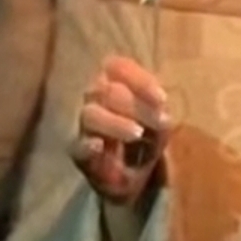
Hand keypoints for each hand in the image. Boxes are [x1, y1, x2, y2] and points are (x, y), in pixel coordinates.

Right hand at [72, 55, 171, 205]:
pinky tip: (100, 146)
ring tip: (138, 133)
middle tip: (162, 122)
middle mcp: (94, 99)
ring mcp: (85, 126)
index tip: (163, 99)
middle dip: (135, 105)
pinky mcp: (79, 153)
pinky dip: (88, 145)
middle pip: (106, 90)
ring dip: (117, 123)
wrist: (138, 174)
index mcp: (114, 82)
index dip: (139, 80)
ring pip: (90, 114)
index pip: (117, 67)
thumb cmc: (150, 135)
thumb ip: (158, 108)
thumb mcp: (161, 119)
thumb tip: (160, 106)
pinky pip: (78, 145)